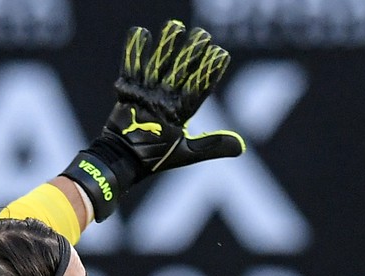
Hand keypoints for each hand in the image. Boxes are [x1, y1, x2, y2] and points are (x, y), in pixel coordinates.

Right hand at [61, 20, 244, 221]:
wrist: (123, 160)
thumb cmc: (154, 158)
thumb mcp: (187, 152)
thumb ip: (212, 145)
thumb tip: (241, 146)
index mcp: (181, 110)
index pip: (199, 87)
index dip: (210, 71)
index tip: (221, 54)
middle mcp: (166, 98)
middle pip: (181, 70)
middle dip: (192, 52)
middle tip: (202, 34)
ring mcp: (147, 93)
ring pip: (159, 64)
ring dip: (167, 45)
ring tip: (176, 26)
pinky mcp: (128, 91)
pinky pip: (131, 67)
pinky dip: (134, 51)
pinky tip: (141, 32)